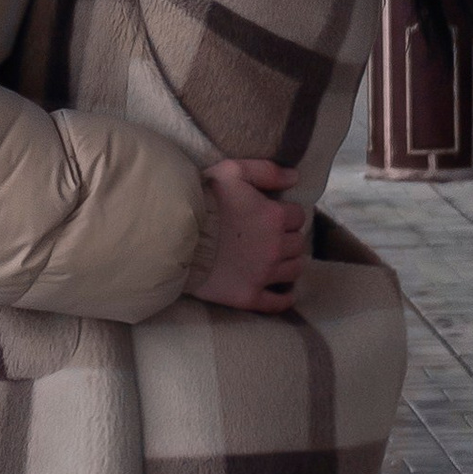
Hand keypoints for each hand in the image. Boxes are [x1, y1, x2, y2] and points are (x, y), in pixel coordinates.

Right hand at [191, 156, 307, 312]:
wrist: (175, 235)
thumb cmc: (203, 199)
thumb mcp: (232, 171)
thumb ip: (266, 170)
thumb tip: (295, 178)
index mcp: (274, 217)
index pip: (298, 216)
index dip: (285, 214)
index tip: (272, 215)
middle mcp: (276, 247)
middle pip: (298, 243)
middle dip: (287, 238)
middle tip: (271, 237)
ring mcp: (264, 274)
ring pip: (294, 270)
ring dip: (288, 263)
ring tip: (275, 259)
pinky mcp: (249, 296)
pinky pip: (278, 303)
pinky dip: (284, 298)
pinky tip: (284, 292)